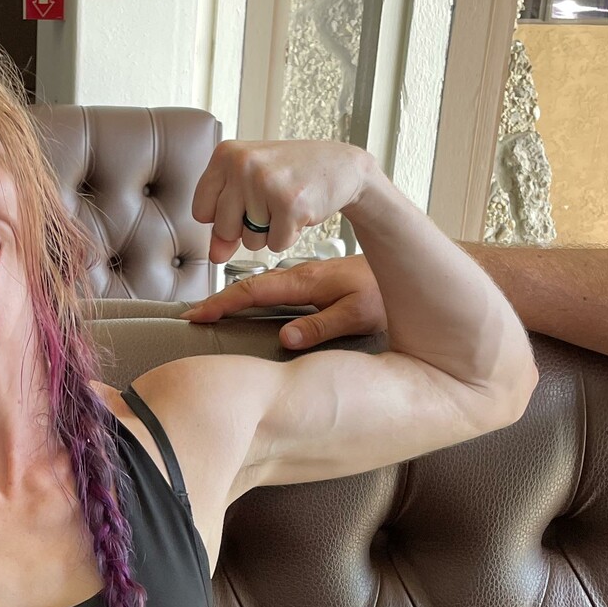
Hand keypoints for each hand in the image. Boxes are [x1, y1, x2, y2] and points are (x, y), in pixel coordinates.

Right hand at [180, 252, 385, 350]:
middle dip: (219, 301)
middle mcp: (303, 277)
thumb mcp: (358, 314)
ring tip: (211, 312)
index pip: (254, 292)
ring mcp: (308, 278)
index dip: (222, 304)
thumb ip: (322, 325)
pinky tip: (250, 306)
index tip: (196, 316)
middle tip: (192, 316)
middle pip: (252, 288)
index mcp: (308, 283)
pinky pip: (276, 289)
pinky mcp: (316, 283)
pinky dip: (255, 296)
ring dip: (235, 298)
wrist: (415, 268)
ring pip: (263, 287)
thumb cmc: (390, 294)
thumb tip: (286, 338)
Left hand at [191, 139, 377, 263]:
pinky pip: (276, 244)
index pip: (200, 211)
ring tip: (285, 204)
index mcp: (225, 154)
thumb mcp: (249, 188)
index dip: (222, 217)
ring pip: (250, 240)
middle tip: (269, 203)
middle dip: (246, 228)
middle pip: (223, 229)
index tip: (243, 202)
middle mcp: (242, 164)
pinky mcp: (290, 205)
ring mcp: (266, 183)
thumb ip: (225, 221)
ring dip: (270, 232)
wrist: (340, 165)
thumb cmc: (291, 174)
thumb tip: (214, 256)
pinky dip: (289, 236)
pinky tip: (300, 211)